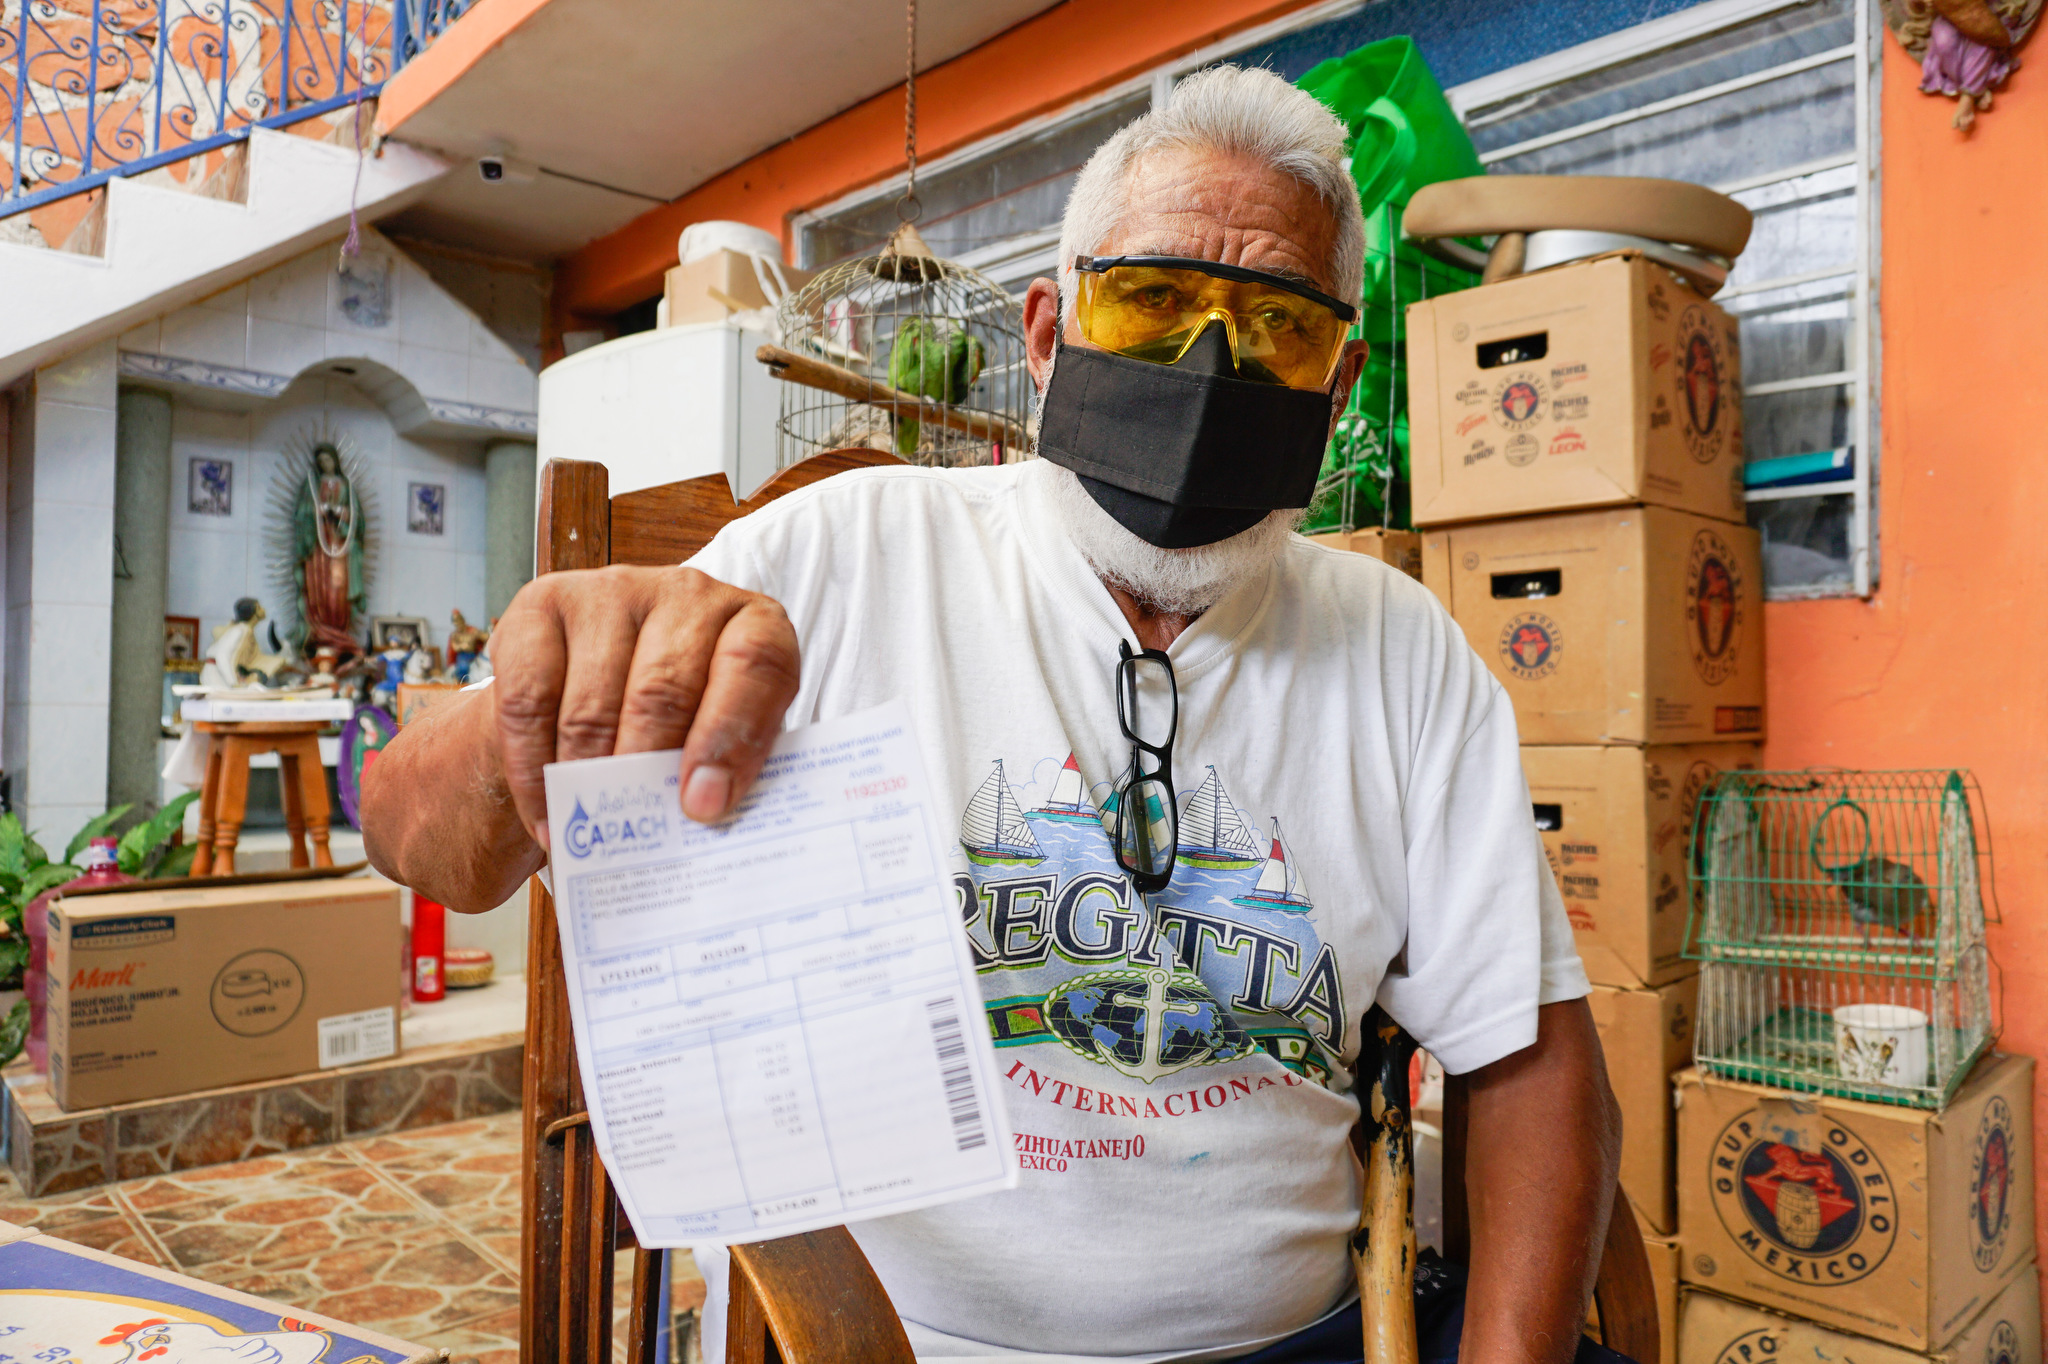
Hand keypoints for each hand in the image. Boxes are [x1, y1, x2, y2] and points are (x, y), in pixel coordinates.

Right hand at [489, 565, 799, 846]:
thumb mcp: (720, 741)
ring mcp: (611, 592)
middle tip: (634, 830)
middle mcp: (688, 593)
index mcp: (754, 622)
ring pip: (592, 703)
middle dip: (645, 770)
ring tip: (587, 834)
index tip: (703, 805)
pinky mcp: (541, 605)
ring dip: (586, 781)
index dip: (731, 737)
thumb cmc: (681, 723)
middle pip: (664, 690)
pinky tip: (548, 811)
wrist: (597, 685)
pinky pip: (529, 699)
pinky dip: (533, 768)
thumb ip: (725, 771)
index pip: (756, 665)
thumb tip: (702, 825)